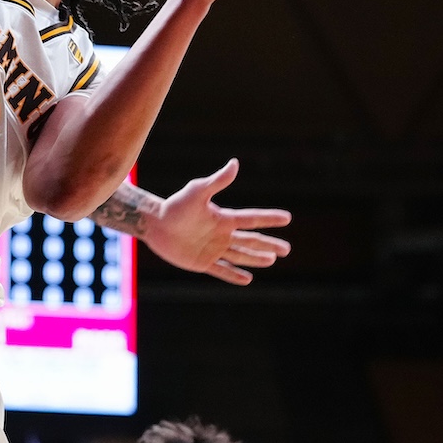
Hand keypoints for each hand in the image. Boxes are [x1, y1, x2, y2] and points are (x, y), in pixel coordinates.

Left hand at [143, 160, 290, 285]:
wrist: (154, 224)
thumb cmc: (175, 206)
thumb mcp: (197, 192)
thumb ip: (217, 181)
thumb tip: (235, 163)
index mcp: (223, 218)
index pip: (252, 219)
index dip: (269, 218)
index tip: (287, 218)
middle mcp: (221, 234)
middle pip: (251, 241)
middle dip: (269, 245)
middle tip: (287, 249)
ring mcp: (213, 249)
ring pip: (240, 256)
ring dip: (256, 259)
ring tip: (272, 260)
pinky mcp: (202, 262)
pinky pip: (222, 271)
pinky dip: (235, 275)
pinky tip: (248, 279)